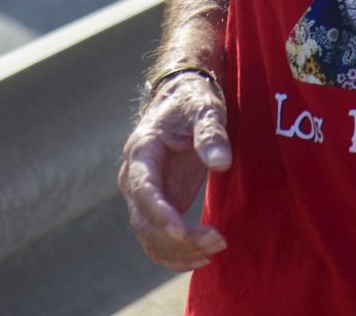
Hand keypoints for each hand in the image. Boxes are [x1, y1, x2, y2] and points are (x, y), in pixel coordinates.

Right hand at [120, 74, 231, 270]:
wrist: (182, 97)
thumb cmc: (193, 101)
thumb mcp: (205, 108)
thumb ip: (212, 133)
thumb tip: (221, 163)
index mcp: (142, 150)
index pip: (143, 189)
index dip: (159, 213)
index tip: (182, 231)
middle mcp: (134, 176)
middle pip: (144, 220)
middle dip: (178, 239)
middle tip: (219, 241)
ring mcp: (143, 194)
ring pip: (148, 236)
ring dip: (178, 251)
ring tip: (216, 250)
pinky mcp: (158, 203)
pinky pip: (156, 239)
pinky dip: (174, 255)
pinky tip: (201, 259)